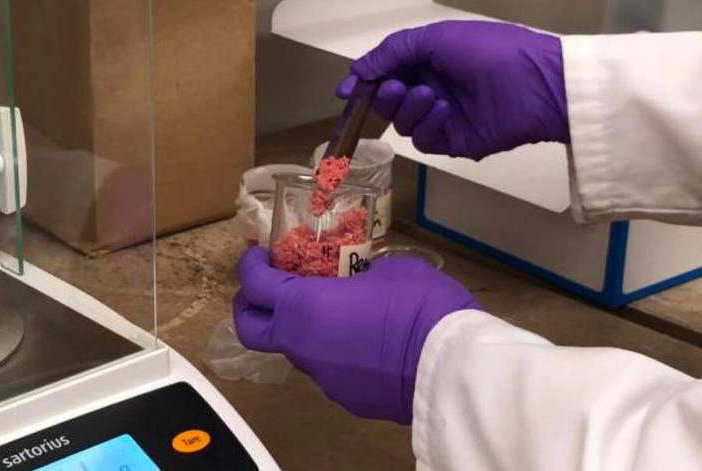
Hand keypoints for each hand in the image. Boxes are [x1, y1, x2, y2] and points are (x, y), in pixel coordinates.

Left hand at [232, 247, 478, 423]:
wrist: (451, 368)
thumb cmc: (419, 306)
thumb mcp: (390, 270)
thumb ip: (358, 275)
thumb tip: (358, 283)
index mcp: (304, 307)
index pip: (254, 285)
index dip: (250, 266)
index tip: (258, 256)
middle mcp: (302, 345)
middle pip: (251, 330)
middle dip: (250, 307)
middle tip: (267, 289)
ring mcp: (322, 377)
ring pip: (295, 349)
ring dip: (302, 329)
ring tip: (336, 313)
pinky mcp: (346, 398)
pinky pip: (329, 369)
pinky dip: (334, 353)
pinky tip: (365, 343)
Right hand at [338, 20, 568, 159]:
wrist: (535, 84)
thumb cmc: (489, 50)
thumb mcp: (436, 37)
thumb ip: (393, 52)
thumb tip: (357, 69)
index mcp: (428, 59)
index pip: (385, 73)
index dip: (363, 82)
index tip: (346, 92)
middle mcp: (431, 87)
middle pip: (387, 99)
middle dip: (385, 94)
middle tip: (397, 87)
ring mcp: (441, 117)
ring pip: (401, 121)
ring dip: (409, 107)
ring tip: (431, 95)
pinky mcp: (452, 141)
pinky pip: (423, 139)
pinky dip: (428, 124)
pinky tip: (445, 110)